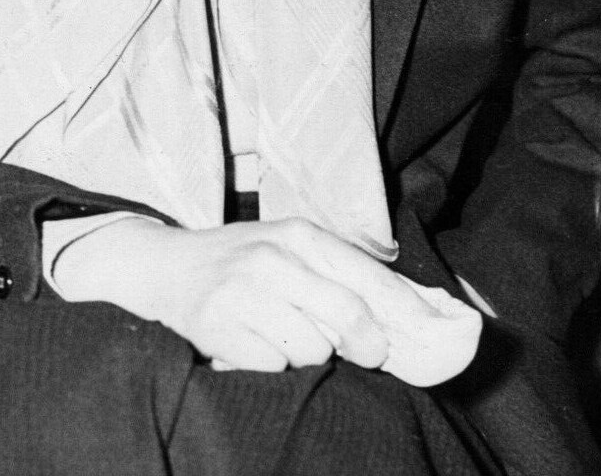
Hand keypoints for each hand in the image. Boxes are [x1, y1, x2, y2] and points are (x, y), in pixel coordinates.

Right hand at [52, 215, 394, 372]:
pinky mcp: (220, 326)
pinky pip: (274, 366)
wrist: (167, 267)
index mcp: (301, 235)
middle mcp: (274, 258)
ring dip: (308, 353)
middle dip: (366, 344)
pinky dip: (272, 363)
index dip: (405, 313)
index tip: (434, 338)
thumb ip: (343, 275)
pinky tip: (255, 342)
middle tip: (368, 352)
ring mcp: (245, 291)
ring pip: (312, 348)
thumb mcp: (292, 250)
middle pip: (348, 317)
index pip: (368, 277)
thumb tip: (412, 314)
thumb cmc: (244, 262)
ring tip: (285, 332)